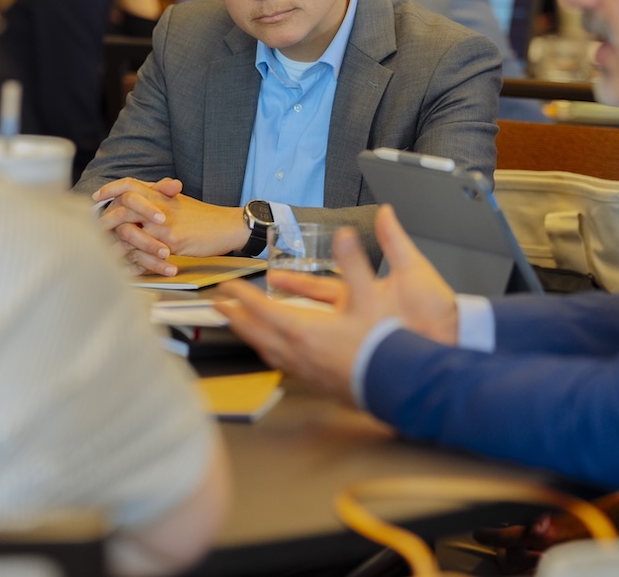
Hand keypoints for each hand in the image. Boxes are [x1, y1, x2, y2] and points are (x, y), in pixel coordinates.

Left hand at [93, 177, 248, 274]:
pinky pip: (146, 254)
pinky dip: (134, 262)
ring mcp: (164, 225)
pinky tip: (126, 268)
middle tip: (95, 230)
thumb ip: (158, 198)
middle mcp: (160, 207)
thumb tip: (137, 197)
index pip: (130, 185)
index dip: (111, 188)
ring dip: (116, 245)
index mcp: (160, 195)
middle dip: (106, 221)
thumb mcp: (179, 202)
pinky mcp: (172, 242)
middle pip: (123, 208)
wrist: (227, 226)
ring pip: (130, 233)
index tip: (97, 196)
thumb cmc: (203, 216)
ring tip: (106, 253)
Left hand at [214, 205, 460, 403]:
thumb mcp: (369, 296)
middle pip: (256, 333)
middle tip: (220, 306)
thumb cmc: (383, 344)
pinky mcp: (316, 382)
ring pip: (267, 351)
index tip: (226, 287)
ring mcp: (305, 371)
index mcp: (304, 330)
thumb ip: (354, 263)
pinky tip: (278, 351)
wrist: (398, 383)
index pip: (261, 310)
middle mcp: (298, 353)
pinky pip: (282, 364)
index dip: (242, 296)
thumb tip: (345, 235)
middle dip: (235, 317)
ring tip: (243, 327)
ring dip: (251, 336)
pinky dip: (272, 352)